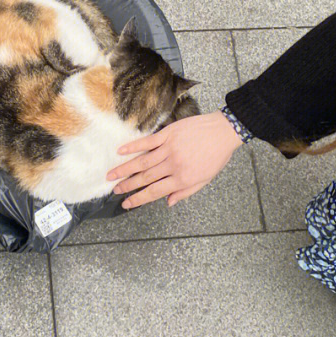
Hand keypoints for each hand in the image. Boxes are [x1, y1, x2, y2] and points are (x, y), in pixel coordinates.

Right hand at [107, 110, 243, 208]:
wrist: (224, 131)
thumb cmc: (216, 156)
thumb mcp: (205, 180)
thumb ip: (185, 192)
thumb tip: (169, 202)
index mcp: (182, 179)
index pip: (155, 192)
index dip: (138, 199)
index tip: (126, 205)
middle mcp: (173, 165)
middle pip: (145, 178)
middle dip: (128, 186)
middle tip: (114, 190)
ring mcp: (169, 148)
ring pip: (142, 161)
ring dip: (125, 169)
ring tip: (111, 175)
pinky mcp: (168, 134)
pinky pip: (147, 142)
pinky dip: (133, 146)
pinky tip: (121, 151)